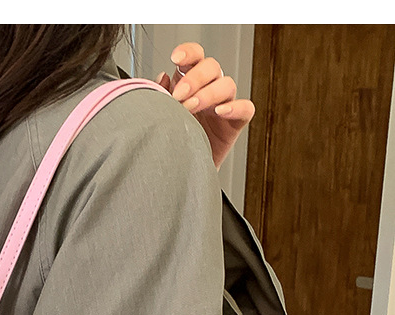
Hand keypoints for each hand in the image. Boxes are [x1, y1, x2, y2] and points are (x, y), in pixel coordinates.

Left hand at [155, 42, 254, 170]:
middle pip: (212, 66)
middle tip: (179, 96)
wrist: (178, 172)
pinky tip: (219, 112)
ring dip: (209, 93)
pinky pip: (246, 108)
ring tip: (190, 109)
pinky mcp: (235, 123)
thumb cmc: (170, 141)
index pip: (195, 57)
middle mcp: (208, 89)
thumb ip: (158, 95)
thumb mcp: (160, 115)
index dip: (188, 52)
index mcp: (189, 82)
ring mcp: (224, 105)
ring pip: (227, 84)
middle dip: (195, 78)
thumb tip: (161, 77)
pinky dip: (235, 107)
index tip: (175, 58)